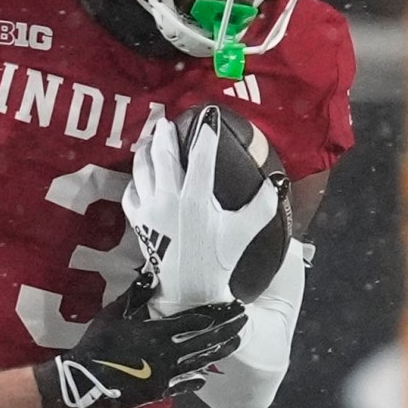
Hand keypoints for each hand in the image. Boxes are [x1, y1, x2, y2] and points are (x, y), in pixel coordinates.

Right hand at [41, 301, 246, 407]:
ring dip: (221, 350)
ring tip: (237, 342)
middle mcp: (169, 352)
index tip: (234, 305)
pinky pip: (184, 385)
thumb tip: (150, 275)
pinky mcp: (159, 391)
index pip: (196, 320)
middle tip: (244, 319)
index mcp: (159, 331)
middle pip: (207, 339)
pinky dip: (196, 380)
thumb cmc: (97, 343)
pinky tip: (206, 377)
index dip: (217, 312)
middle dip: (228, 328)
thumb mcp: (114, 313)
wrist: (85, 379)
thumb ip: (135, 295)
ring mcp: (167, 374)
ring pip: (201, 360)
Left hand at [121, 116, 279, 314]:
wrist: (187, 289)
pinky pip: (131, 191)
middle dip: (163, 135)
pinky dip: (136, 179)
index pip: (200, 156)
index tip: (209, 117)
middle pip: (161, 156)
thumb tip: (276, 181)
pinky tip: (141, 174)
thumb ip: (262, 205)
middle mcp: (167, 200)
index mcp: (195, 199)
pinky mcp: (137, 221)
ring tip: (149, 138)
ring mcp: (148, 210)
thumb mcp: (244, 232)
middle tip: (165, 122)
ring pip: (141, 169)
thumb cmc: (218, 259)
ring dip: (145, 151)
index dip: (206, 134)